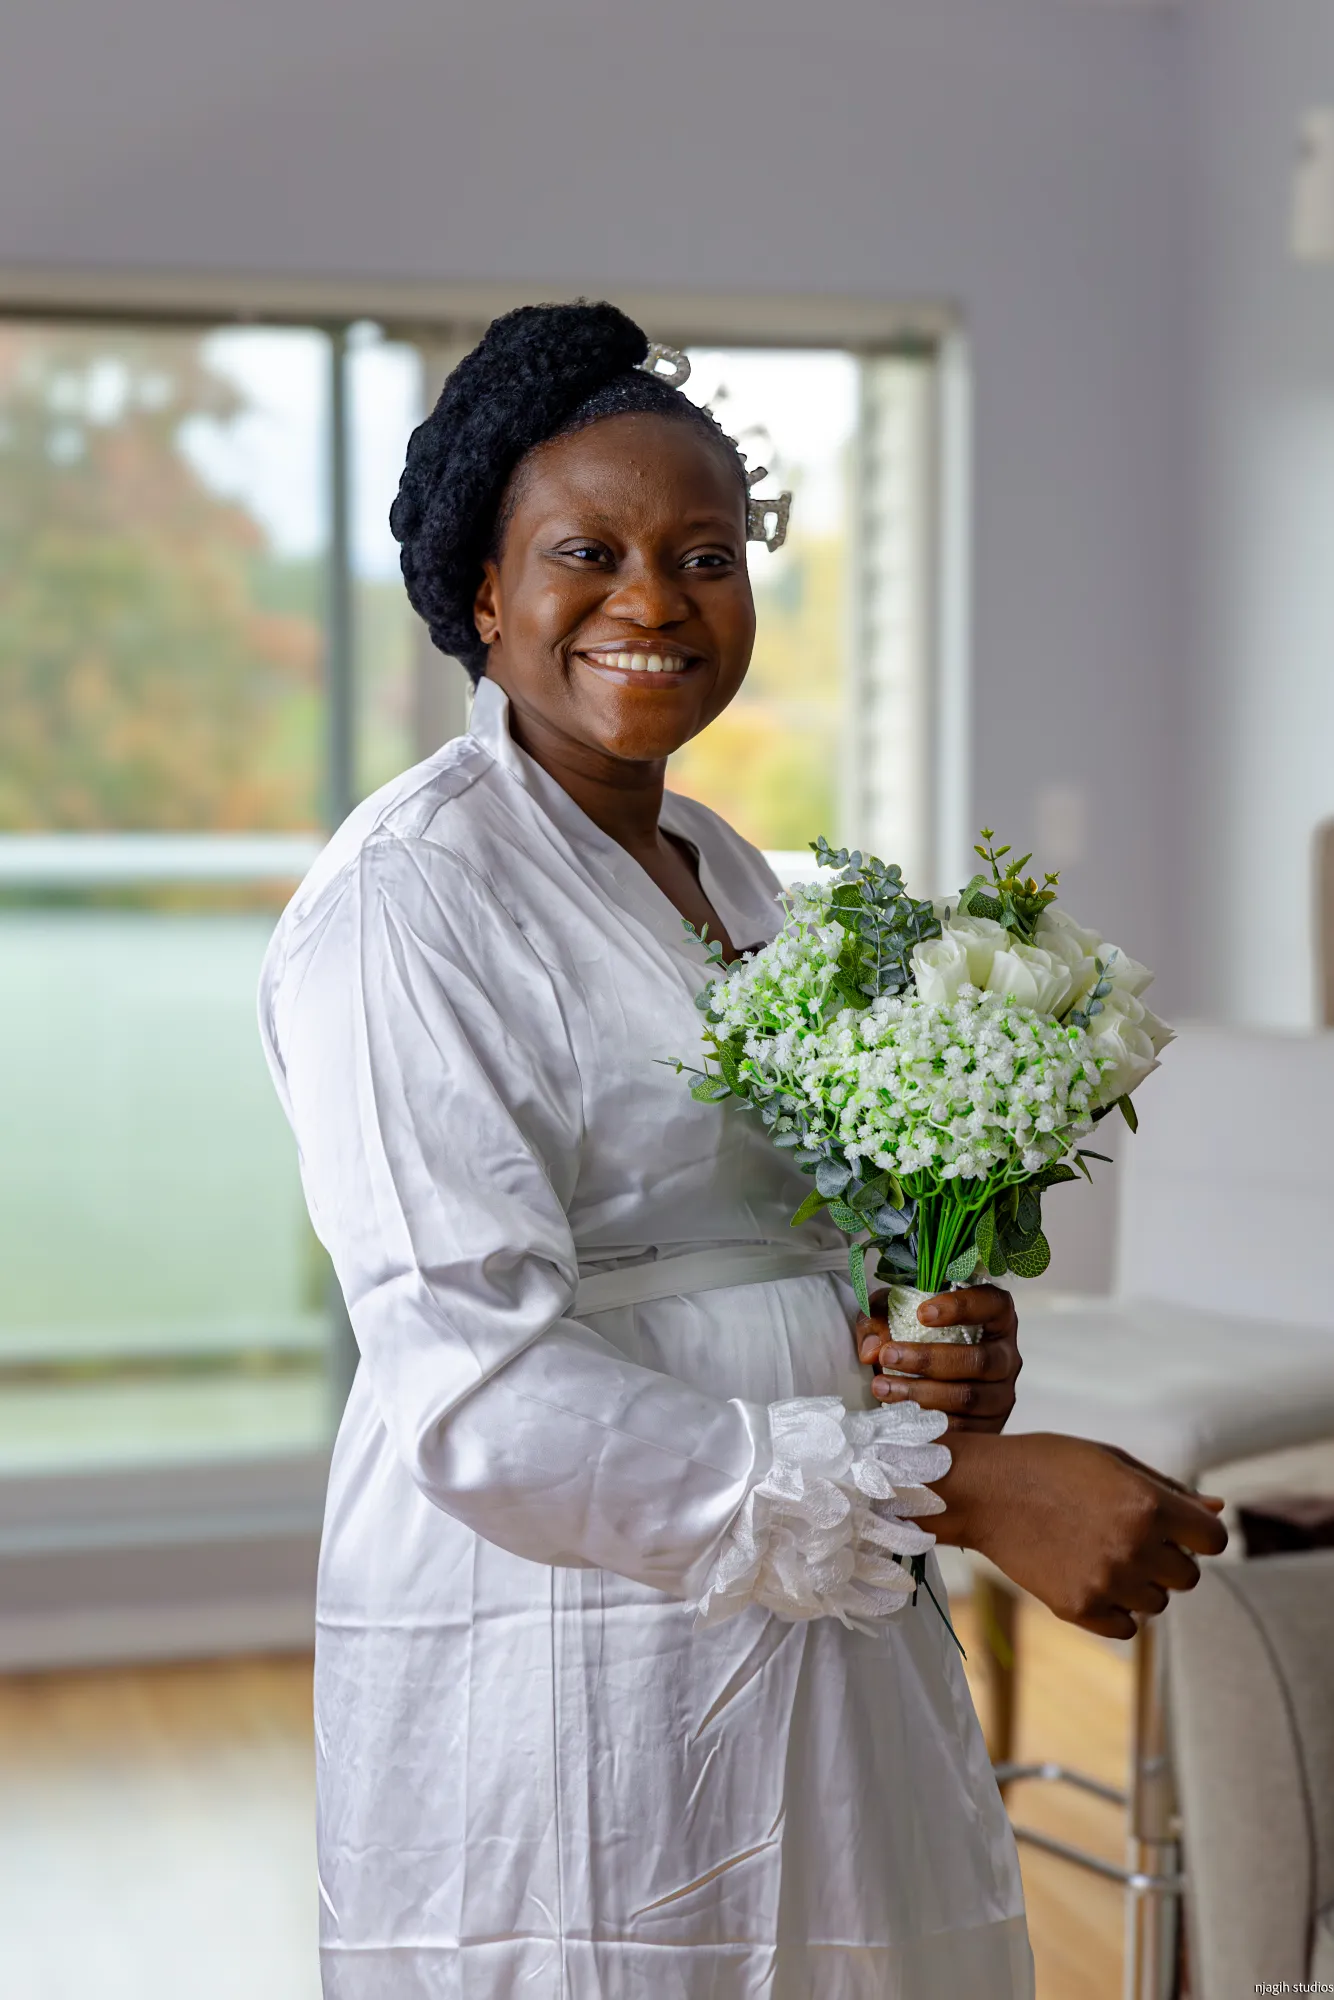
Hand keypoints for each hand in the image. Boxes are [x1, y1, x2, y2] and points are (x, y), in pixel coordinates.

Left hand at [857, 1285, 1019, 1432]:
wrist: (924, 1380)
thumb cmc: (915, 1335)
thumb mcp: (896, 1315)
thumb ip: (880, 1320)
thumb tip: (872, 1349)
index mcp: (996, 1317)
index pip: (992, 1304)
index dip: (962, 1307)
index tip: (922, 1313)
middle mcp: (1006, 1355)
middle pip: (978, 1360)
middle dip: (928, 1359)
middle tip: (888, 1356)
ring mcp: (1002, 1394)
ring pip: (968, 1398)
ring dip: (921, 1394)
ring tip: (883, 1386)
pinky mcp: (991, 1427)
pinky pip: (963, 1430)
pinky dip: (928, 1423)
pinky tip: (899, 1414)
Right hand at [934, 1430, 1228, 1639]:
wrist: (983, 1490)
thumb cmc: (1050, 1465)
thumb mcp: (1112, 1461)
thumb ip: (1169, 1489)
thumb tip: (1217, 1508)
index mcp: (1148, 1504)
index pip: (1214, 1539)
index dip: (1199, 1532)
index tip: (1178, 1527)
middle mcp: (1134, 1546)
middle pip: (1189, 1576)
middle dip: (1168, 1558)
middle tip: (1128, 1537)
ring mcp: (1107, 1582)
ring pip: (1158, 1602)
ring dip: (1141, 1584)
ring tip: (1101, 1553)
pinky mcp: (1080, 1608)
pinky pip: (1127, 1627)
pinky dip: (1116, 1609)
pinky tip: (1089, 1577)